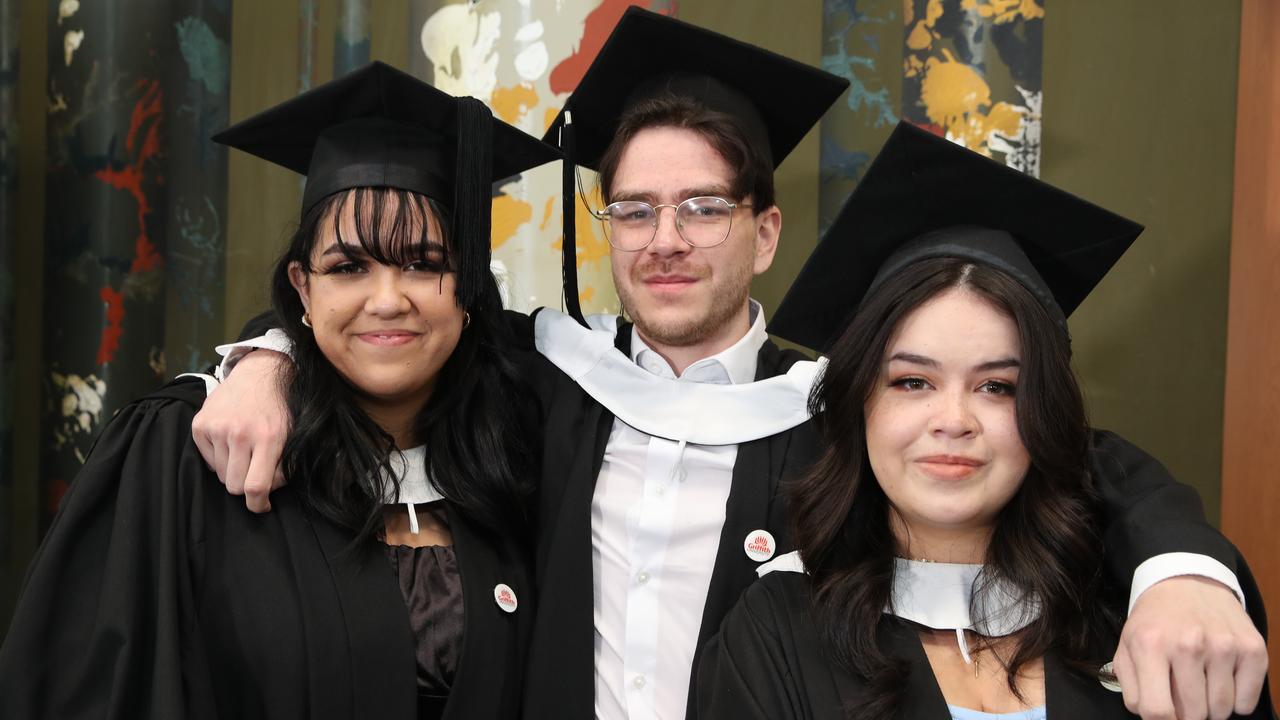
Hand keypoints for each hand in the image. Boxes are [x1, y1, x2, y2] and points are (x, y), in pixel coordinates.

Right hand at [191, 350, 289, 512]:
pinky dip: (219, 458)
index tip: (261, 505)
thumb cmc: (279, 408)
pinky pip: (208, 461)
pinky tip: (230, 442)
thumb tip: (269, 493)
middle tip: (254, 470)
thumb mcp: (292, 435)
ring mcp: (217, 428)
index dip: (258, 504)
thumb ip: (284, 466)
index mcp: (267, 437)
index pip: (255, 487)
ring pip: (221, 475)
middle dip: (246, 485)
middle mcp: (239, 433)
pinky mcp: (200, 425)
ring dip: (233, 470)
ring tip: (244, 450)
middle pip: (234, 486)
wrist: (259, 373)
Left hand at [1114, 575, 1267, 719]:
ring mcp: (1224, 646)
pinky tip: (1222, 678)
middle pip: (1194, 714)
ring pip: (1221, 711)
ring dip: (1211, 708)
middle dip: (1187, 713)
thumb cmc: (1155, 621)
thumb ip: (1132, 688)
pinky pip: (1247, 702)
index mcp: (1150, 645)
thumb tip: (1151, 718)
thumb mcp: (1128, 646)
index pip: (1158, 710)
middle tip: (1182, 694)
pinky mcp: (1252, 649)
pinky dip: (1237, 701)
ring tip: (1201, 683)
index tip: (1165, 718)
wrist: (1187, 582)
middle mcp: (1188, 644)